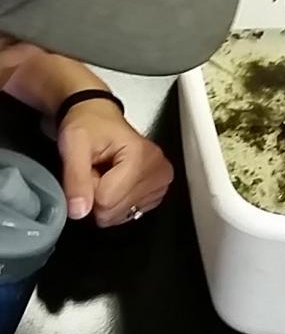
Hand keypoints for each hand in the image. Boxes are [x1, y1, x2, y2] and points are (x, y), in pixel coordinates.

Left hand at [57, 100, 173, 226]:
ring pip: (121, 215)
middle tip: (96, 170)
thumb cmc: (88, 125)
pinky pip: (129, 214)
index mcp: (141, 155)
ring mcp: (161, 181)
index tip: (88, 167)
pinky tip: (116, 182)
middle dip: (96, 196)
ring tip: (105, 174)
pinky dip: (117, 203)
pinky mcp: (158, 190)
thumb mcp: (74, 144)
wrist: (98, 117)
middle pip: (114, 211)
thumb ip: (75, 178)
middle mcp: (158, 169)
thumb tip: (79, 211)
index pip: (105, 201)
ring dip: (105, 200)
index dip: (87, 188)